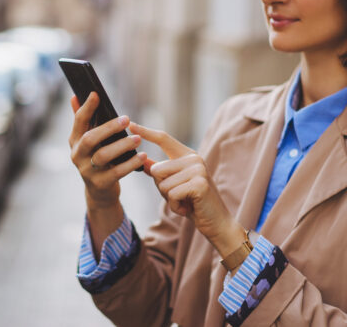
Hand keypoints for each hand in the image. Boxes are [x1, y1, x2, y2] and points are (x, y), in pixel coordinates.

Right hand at [68, 92, 146, 209]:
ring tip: (137, 139)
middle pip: (90, 139)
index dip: (86, 108)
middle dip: (109, 127)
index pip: (78, 121)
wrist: (99, 191)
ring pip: (103, 156)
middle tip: (127, 119)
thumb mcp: (87, 141)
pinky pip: (117, 172)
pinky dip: (131, 163)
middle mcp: (77, 155)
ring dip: (122, 145)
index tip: (96, 94)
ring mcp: (87, 171)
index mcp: (75, 141)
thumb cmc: (96, 158)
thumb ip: (83, 120)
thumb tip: (74, 97)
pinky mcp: (100, 183)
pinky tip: (142, 156)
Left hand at [130, 122, 244, 257]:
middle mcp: (194, 158)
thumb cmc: (193, 203)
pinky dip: (175, 206)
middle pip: (156, 169)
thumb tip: (141, 160)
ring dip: (169, 199)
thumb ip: (160, 172)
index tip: (130, 124)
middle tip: (179, 196)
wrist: (216, 222)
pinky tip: (187, 208)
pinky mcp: (199, 183)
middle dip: (161, 188)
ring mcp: (198, 169)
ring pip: (162, 183)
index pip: (164, 138)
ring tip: (185, 202)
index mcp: (187, 155)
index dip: (146, 132)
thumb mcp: (174, 185)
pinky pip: (171, 194)